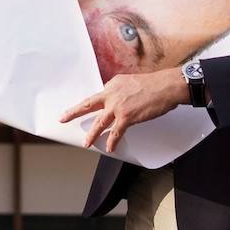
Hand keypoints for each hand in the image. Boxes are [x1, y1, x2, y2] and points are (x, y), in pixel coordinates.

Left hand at [59, 68, 185, 152]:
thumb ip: (121, 90)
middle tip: (62, 118)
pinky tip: (110, 148)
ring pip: (100, 122)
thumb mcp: (131, 81)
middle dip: (73, 112)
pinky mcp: (127, 117)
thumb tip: (118, 98)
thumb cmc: (153, 84)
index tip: (84, 109)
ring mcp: (117, 106)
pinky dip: (112, 141)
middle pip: (88, 104)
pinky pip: (116, 132)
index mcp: (112, 84)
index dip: (94, 104)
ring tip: (86, 143)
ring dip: (92, 134)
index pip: (98, 95)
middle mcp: (111, 94)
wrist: (166, 86)